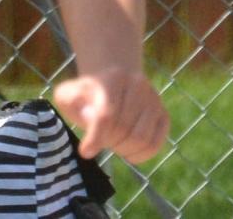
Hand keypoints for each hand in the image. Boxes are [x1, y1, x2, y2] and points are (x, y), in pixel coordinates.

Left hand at [54, 67, 168, 163]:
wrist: (112, 85)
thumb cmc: (87, 96)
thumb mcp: (70, 94)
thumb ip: (70, 102)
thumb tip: (89, 118)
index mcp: (113, 77)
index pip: (106, 114)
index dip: (96, 137)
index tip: (85, 152)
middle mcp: (138, 84)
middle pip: (123, 129)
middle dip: (108, 141)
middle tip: (101, 140)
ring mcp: (154, 99)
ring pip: (141, 138)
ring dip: (123, 149)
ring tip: (113, 143)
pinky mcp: (163, 115)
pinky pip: (155, 144)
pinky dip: (139, 155)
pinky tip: (127, 151)